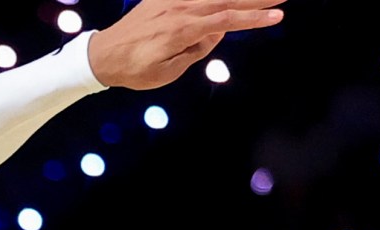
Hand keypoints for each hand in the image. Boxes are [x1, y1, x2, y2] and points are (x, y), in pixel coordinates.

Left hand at [86, 0, 283, 90]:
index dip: (253, 19)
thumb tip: (218, 32)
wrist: (101, 56)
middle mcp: (178, 10)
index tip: (277, 16)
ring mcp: (170, 1)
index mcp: (181, 30)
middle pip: (225, 1)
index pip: (226, 21)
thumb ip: (196, 51)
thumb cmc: (134, 70)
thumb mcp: (167, 72)